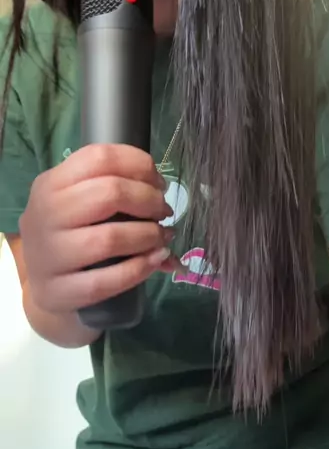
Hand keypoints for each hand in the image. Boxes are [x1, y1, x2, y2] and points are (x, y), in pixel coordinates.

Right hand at [19, 144, 179, 313]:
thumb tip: (167, 202)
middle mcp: (46, 215)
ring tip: (162, 237)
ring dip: (148, 235)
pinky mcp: (58, 291)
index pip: (99, 158)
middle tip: (163, 212)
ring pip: (110, 238)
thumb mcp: (78, 203)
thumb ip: (118, 191)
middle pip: (109, 193)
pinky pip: (107, 280)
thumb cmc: (69, 232)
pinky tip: (155, 260)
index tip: (159, 183)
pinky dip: (139, 269)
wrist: (40, 284)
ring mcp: (50, 255)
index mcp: (51, 183)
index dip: (140, 166)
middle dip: (149, 200)